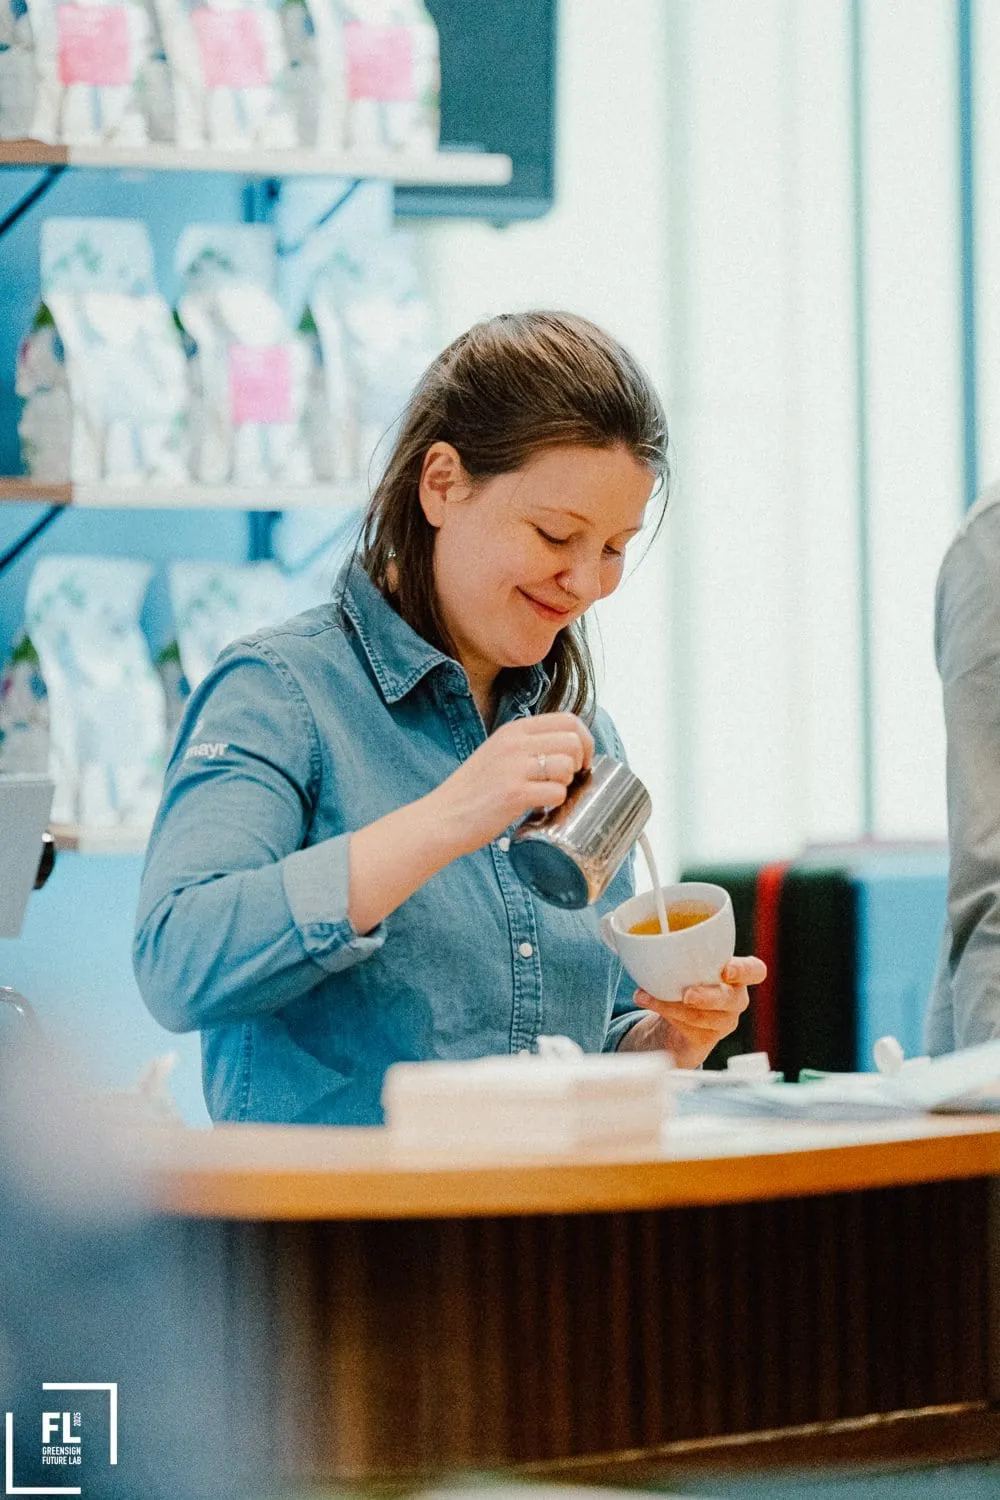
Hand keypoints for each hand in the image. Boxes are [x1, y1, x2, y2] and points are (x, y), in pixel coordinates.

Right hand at [429, 712, 594, 857]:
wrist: (442, 818)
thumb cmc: (473, 791)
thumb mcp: (499, 753)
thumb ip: (528, 746)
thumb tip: (571, 749)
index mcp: (514, 730)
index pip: (568, 719)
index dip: (584, 740)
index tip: (581, 760)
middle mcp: (515, 743)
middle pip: (573, 741)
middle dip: (579, 763)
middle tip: (564, 781)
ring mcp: (514, 767)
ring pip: (568, 766)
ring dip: (565, 784)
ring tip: (546, 794)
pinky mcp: (514, 794)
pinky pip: (557, 793)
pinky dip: (554, 803)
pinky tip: (537, 807)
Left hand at [619, 956, 767, 1068]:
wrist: (677, 1020)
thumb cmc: (684, 979)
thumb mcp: (684, 960)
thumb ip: (670, 942)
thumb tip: (617, 923)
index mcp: (737, 974)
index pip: (755, 971)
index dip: (744, 970)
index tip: (726, 969)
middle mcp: (734, 998)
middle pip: (733, 1000)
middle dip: (709, 997)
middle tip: (687, 994)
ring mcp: (722, 1022)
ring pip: (704, 1018)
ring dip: (672, 1006)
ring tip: (645, 995)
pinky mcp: (705, 1039)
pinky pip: (688, 1030)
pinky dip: (665, 1014)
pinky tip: (648, 1002)